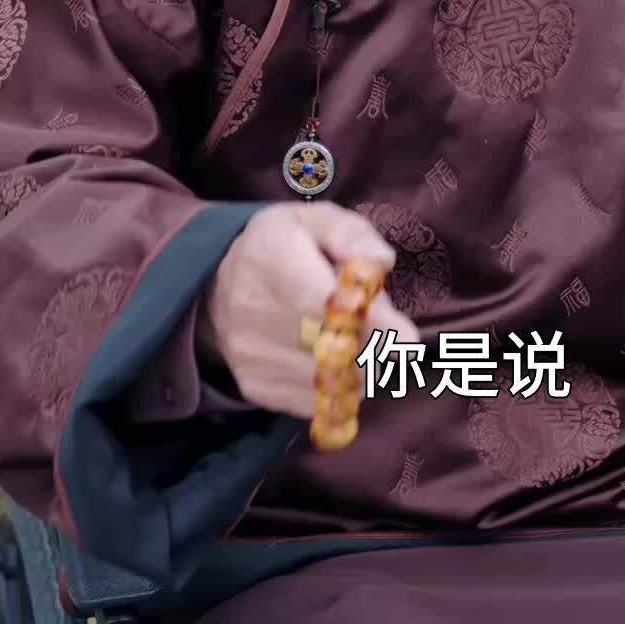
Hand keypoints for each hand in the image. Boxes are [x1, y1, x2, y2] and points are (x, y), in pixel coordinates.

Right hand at [196, 202, 418, 419]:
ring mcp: (252, 355)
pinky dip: (339, 389)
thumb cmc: (284, 248)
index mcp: (270, 257)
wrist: (219, 288)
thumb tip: (381, 265)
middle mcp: (252, 310)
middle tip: (392, 336)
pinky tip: (337, 361)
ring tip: (359, 342)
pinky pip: (316, 402)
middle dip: (375, 349)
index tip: (405, 336)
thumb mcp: (316, 220)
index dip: (368, 324)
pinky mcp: (256, 387)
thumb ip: (354, 235)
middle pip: (329, 349)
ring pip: (328, 383)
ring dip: (362, 370)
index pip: (320, 303)